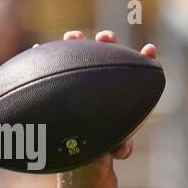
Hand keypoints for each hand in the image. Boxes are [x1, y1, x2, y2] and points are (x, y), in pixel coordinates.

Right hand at [53, 29, 157, 162]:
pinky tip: (37, 47)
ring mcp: (81, 76)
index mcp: (122, 90)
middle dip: (108, 43)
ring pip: (79, 53)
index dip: (145, 59)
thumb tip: (122, 150)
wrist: (79, 145)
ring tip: (72, 37)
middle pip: (107, 54)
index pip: (136, 70)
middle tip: (105, 37)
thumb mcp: (115, 145)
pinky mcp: (60, 79)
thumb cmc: (103, 143)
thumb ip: (122, 147)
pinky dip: (44, 54)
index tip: (150, 50)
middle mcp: (103, 78)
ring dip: (76, 42)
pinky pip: (51, 64)